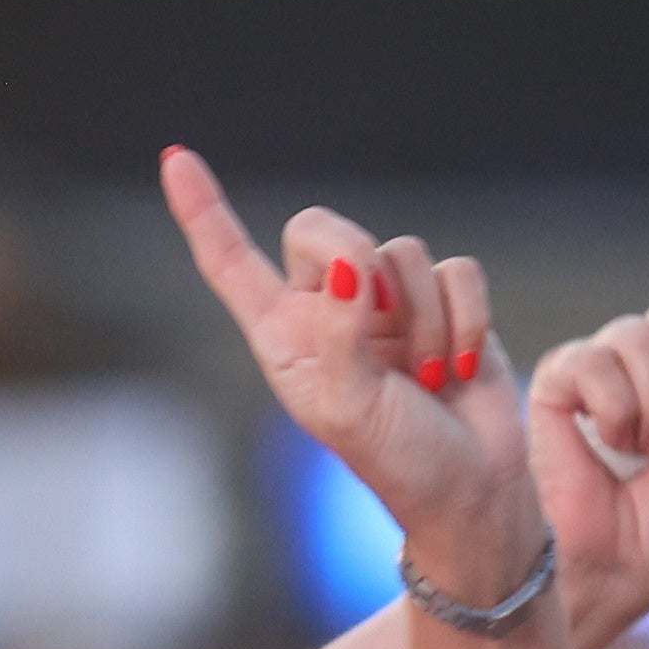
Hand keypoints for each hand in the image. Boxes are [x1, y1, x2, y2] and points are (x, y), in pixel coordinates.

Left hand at [159, 147, 536, 610]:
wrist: (472, 488)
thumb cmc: (398, 461)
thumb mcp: (350, 408)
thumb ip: (340, 333)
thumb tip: (346, 266)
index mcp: (282, 337)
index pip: (230, 262)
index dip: (203, 210)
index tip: (177, 160)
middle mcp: (326, 311)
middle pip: (322, 229)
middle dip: (356, 263)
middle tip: (379, 322)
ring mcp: (385, 304)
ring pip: (400, 251)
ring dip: (424, 320)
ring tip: (428, 378)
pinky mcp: (444, 302)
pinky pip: (456, 270)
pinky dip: (465, 319)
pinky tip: (462, 368)